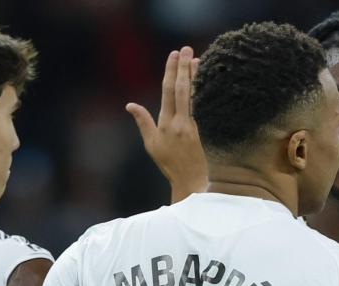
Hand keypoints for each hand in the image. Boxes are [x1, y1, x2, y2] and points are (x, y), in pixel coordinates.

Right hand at [127, 47, 207, 199]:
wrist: (192, 183)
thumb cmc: (170, 164)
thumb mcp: (152, 144)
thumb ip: (143, 122)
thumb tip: (130, 105)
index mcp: (166, 125)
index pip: (167, 92)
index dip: (170, 71)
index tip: (173, 54)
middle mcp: (181, 123)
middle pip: (182, 90)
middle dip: (183, 67)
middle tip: (186, 49)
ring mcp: (195, 127)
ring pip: (195, 97)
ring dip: (196, 76)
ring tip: (198, 59)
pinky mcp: (206, 131)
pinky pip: (204, 107)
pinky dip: (205, 92)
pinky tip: (208, 80)